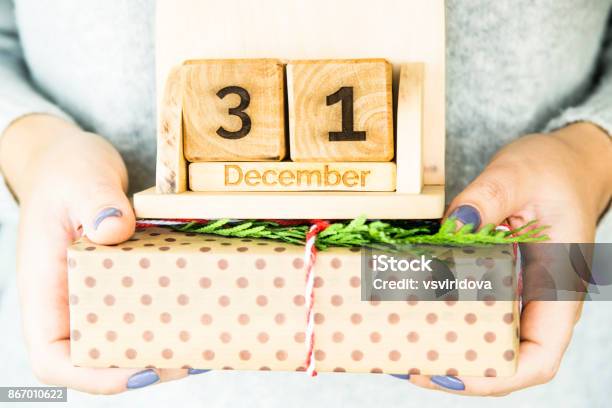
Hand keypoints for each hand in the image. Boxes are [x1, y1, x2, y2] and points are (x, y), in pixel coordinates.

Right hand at [0, 115, 202, 393]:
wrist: (72, 162)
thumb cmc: (66, 171)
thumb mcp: (79, 178)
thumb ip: (95, 201)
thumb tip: (116, 230)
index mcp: (46, 288)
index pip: (52, 357)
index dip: (90, 376)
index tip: (137, 371)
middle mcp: (69, 301)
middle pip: (95, 358)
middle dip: (139, 368)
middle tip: (188, 359)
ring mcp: (95, 294)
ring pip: (121, 340)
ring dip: (159, 349)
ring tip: (201, 344)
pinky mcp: (120, 283)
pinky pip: (140, 311)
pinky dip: (166, 320)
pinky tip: (200, 313)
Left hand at [406, 123, 611, 394]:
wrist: (565, 162)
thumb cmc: (553, 170)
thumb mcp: (520, 174)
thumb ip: (488, 197)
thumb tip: (456, 226)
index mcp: (557, 286)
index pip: (537, 359)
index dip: (493, 378)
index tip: (445, 374)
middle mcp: (538, 299)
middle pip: (502, 356)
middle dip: (455, 366)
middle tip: (404, 358)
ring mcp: (517, 291)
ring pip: (484, 336)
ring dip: (445, 344)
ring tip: (400, 341)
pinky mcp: (498, 278)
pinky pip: (473, 306)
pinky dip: (445, 313)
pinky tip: (412, 306)